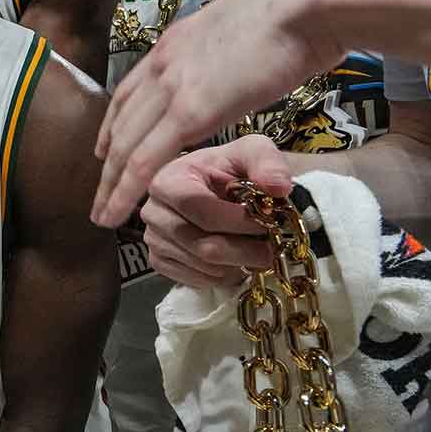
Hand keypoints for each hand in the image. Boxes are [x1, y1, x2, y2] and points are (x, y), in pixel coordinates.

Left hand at [90, 0, 340, 226]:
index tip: (106, 149)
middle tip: (99, 192)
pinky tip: (116, 212)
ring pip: (124, 145)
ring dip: (110, 184)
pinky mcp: (190, 110)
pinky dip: (125, 191)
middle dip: (107, 160)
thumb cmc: (302, 8)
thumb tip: (244, 63)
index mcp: (176, 41)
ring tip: (100, 215)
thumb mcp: (249, 30)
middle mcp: (163, 62)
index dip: (116, 123)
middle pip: (121, 121)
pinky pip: (144, 159)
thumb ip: (234, 52)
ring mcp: (172, 85)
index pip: (132, 89)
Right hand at [138, 135, 292, 287]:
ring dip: (236, 265)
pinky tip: (234, 260)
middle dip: (245, 251)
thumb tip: (278, 188)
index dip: (240, 223)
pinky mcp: (158, 261)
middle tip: (271, 249)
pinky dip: (223, 276)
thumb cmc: (229, 168)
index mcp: (167, 180)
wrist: (210, 184)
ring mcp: (152, 239)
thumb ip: (267, 163)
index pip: (204, 212)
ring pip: (203, 267)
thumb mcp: (251, 152)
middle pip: (203, 245)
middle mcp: (152, 211)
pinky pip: (195, 280)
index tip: (270, 224)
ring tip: (254, 251)